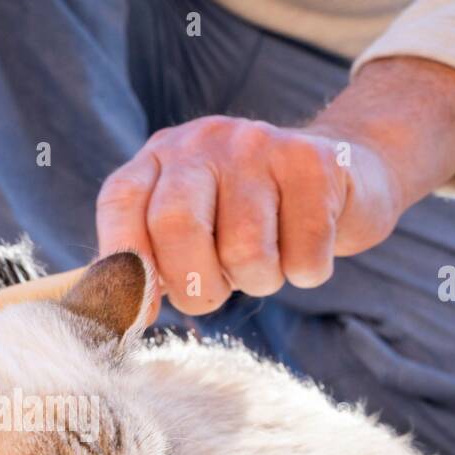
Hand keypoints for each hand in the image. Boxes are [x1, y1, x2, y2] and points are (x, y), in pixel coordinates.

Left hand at [94, 57, 454, 319]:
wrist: (344, 174)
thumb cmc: (250, 221)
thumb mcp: (192, 232)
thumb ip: (148, 264)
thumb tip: (110, 311)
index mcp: (161, 158)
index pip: (121, 202)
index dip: (124, 264)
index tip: (139, 314)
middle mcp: (204, 141)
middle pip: (177, 223)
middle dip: (194, 284)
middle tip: (211, 295)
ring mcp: (261, 144)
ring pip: (246, 248)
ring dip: (259, 281)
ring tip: (268, 261)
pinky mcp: (316, 163)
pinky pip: (303, 253)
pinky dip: (306, 271)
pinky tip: (307, 246)